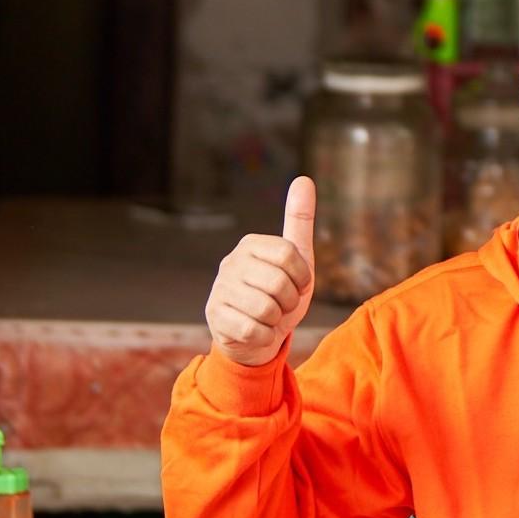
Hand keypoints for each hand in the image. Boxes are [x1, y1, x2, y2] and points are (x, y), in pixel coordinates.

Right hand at [204, 178, 316, 367]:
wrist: (257, 338)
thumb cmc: (280, 295)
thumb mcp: (296, 259)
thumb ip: (299, 220)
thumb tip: (304, 179)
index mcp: (250, 244)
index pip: (289, 254)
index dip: (302, 276)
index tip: (298, 284)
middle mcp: (230, 263)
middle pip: (279, 282)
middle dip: (289, 301)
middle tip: (282, 304)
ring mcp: (219, 290)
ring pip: (266, 309)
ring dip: (277, 320)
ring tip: (269, 317)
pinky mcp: (214, 318)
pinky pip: (254, 330)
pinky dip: (265, 336)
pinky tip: (258, 331)